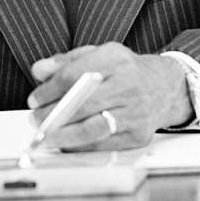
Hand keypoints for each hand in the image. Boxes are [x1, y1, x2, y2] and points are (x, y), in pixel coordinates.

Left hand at [27, 42, 191, 150]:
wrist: (164, 87)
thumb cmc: (125, 70)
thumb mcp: (98, 55)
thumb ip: (66, 61)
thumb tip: (39, 70)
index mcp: (115, 58)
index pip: (75, 74)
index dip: (49, 89)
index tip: (35, 98)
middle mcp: (128, 83)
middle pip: (83, 103)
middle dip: (53, 114)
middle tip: (36, 119)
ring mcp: (136, 111)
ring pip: (93, 128)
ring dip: (64, 135)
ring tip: (47, 135)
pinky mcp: (139, 134)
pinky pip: (104, 144)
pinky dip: (81, 146)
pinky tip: (67, 142)